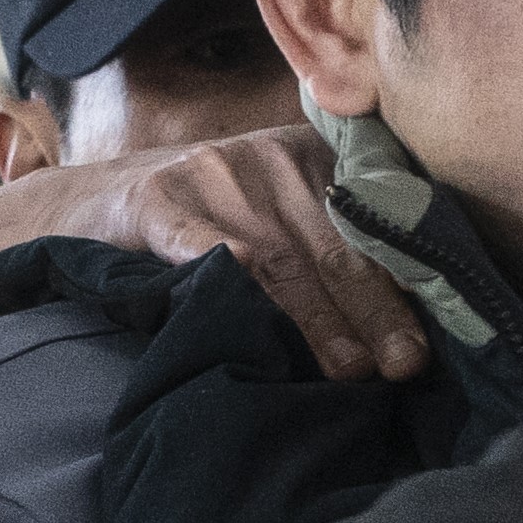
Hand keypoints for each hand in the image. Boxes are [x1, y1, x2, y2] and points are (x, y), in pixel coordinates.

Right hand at [0, 126, 428, 382]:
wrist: (88, 204)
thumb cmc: (206, 224)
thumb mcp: (277, 213)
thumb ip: (336, 243)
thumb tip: (416, 319)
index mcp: (310, 151)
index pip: (374, 220)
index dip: (408, 279)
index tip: (433, 336)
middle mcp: (268, 153)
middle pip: (336, 242)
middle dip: (377, 310)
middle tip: (406, 366)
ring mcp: (211, 172)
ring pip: (281, 256)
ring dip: (321, 319)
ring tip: (352, 371)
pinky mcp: (158, 201)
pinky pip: (207, 249)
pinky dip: (237, 286)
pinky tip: (260, 325)